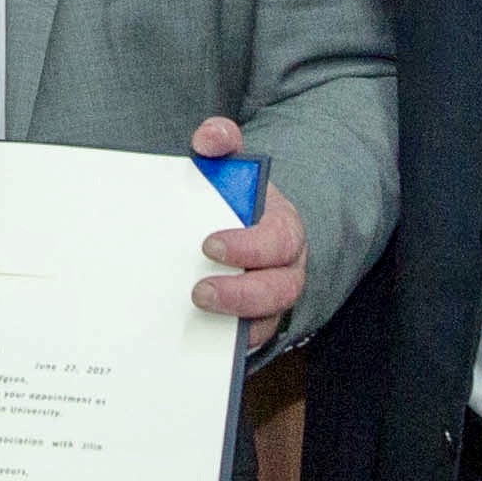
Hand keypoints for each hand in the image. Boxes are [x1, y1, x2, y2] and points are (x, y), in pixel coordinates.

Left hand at [189, 117, 305, 350]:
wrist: (248, 230)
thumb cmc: (237, 201)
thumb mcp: (231, 168)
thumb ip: (221, 144)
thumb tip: (211, 136)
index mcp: (282, 230)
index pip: (278, 241)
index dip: (248, 247)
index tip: (209, 244)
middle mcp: (286, 269)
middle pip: (279, 289)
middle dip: (241, 293)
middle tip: (199, 291)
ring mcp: (273, 302)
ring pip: (268, 321)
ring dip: (235, 321)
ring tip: (196, 312)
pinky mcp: (256, 324)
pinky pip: (250, 342)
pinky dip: (228, 344)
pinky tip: (195, 339)